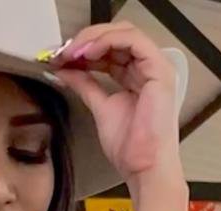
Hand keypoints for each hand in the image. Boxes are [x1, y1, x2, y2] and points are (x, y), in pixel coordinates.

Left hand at [52, 22, 182, 190]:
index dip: (84, 49)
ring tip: (72, 51)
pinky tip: (88, 52)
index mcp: (136, 77)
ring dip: (94, 38)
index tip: (61, 56)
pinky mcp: (159, 71)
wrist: (143, 167)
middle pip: (117, 37)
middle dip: (86, 40)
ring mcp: (156, 68)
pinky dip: (108, 41)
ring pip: (125, 33)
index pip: (111, 50)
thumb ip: (85, 85)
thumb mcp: (100, 107)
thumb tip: (65, 70)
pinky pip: (134, 42)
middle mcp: (148, 69)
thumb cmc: (130, 148)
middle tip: (63, 51)